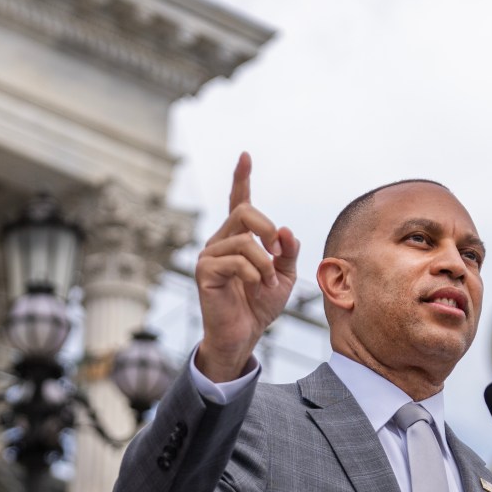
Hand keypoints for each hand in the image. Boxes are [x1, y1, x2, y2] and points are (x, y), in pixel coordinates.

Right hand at [193, 152, 297, 382]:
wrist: (243, 335)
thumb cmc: (260, 305)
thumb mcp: (284, 275)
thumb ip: (288, 251)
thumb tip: (287, 230)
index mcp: (238, 238)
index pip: (238, 200)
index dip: (241, 178)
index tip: (246, 156)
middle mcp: (220, 241)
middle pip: (244, 210)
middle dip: (268, 228)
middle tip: (278, 251)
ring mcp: (209, 255)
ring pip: (244, 239)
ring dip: (265, 262)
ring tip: (267, 282)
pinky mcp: (204, 271)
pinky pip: (235, 260)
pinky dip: (255, 274)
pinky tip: (256, 288)